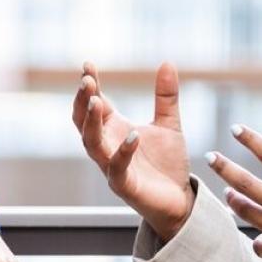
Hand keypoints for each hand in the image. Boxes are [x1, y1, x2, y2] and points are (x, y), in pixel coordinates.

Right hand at [72, 61, 194, 239]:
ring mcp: (112, 166)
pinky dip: (123, 151)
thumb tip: (167, 62)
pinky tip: (133, 135)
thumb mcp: (169, 124)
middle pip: (83, 122)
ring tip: (95, 101)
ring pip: (91, 144)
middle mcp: (107, 146)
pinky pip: (116, 168)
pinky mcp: (124, 185)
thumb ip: (166, 96)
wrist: (179, 199)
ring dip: (91, 123)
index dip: (90, 84)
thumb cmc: (167, 163)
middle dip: (82, 101)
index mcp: (114, 129)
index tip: (88, 64)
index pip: (95, 103)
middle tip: (86, 81)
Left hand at [207, 125, 261, 261]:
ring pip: (245, 213)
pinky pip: (259, 246)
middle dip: (224, 168)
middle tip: (211, 157)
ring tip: (227, 194)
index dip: (252, 140)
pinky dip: (257, 241)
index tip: (236, 129)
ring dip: (233, 201)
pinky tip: (258, 238)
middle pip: (246, 183)